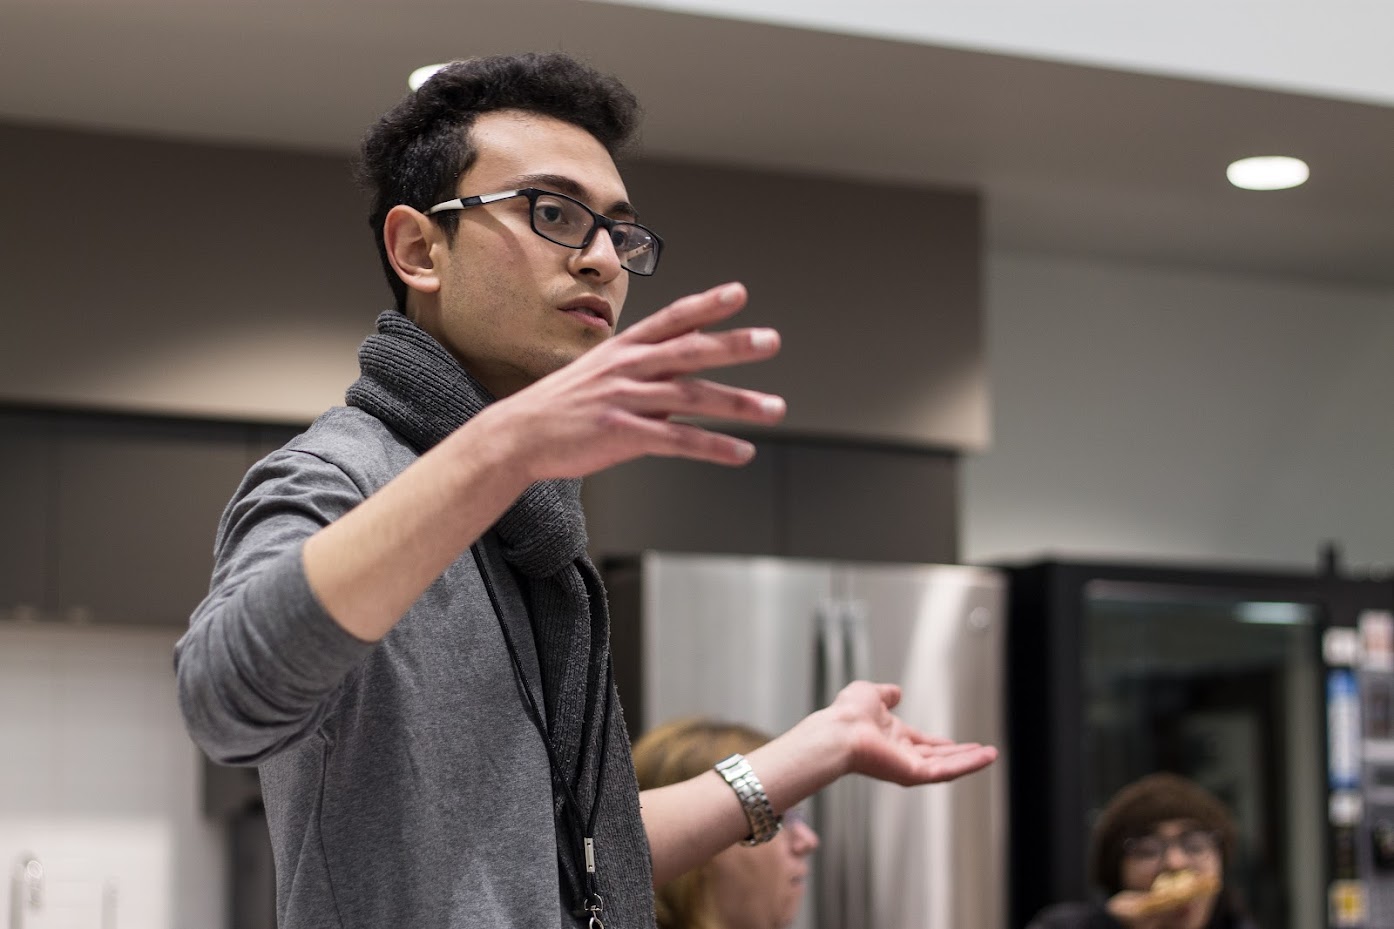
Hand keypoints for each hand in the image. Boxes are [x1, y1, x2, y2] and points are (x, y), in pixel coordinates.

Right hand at [482, 281, 784, 481]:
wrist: (518, 435)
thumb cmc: (563, 406)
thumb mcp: (601, 371)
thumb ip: (645, 365)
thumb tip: (686, 357)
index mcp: (624, 348)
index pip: (671, 319)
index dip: (706, 305)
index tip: (738, 293)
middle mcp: (627, 367)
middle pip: (689, 350)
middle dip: (733, 345)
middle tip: (770, 340)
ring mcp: (624, 399)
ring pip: (690, 396)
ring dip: (737, 403)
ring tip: (774, 408)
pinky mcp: (622, 434)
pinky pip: (677, 439)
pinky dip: (713, 446)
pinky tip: (741, 451)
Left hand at [829, 681, 997, 785]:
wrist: (839, 730)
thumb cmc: (846, 714)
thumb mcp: (870, 694)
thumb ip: (886, 694)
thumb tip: (895, 691)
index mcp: (891, 736)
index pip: (922, 743)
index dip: (941, 743)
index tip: (956, 743)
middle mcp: (900, 754)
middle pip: (938, 758)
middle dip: (961, 755)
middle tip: (983, 752)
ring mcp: (907, 766)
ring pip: (946, 767)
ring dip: (970, 760)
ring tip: (991, 755)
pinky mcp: (913, 774)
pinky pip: (946, 772)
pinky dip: (968, 765)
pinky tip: (985, 758)